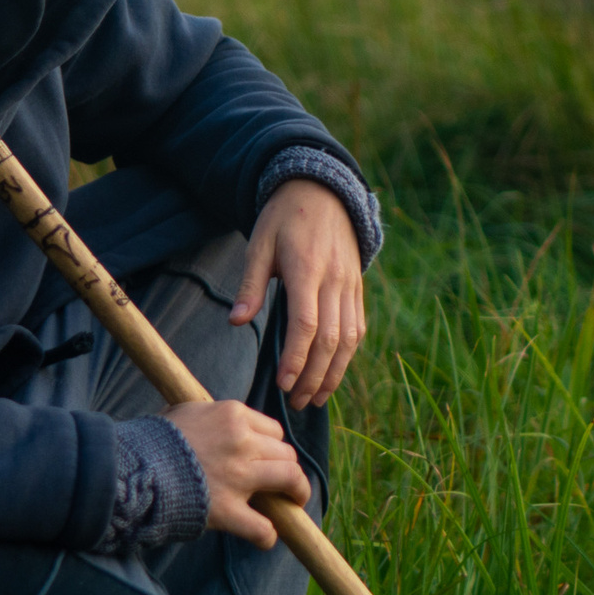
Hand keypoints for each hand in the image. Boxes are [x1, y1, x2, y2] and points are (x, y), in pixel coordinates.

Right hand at [167, 399, 308, 546]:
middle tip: (283, 482)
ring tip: (294, 502)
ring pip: (290, 479)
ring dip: (297, 493)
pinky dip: (267, 535)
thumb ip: (210, 416)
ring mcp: (238, 476)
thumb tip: (218, 422)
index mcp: (232, 415)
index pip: (273, 430)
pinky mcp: (228, 510)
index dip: (272, 446)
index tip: (266, 458)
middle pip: (287, 453)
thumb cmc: (153, 441)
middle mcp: (242, 442)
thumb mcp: (184, 412)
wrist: (131, 469)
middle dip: (287, 467)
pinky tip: (264, 537)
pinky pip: (263, 527)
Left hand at [233, 176, 364, 409]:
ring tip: (316, 398)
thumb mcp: (259, 245)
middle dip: (314, 376)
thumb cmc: (284, 219)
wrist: (323, 193)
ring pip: (349, 339)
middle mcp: (334, 281)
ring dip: (334, 373)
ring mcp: (350, 286)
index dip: (296, 358)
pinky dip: (348, 355)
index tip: (284, 384)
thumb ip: (250, 286)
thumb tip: (236, 322)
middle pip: (331, 340)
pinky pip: (358, 327)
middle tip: (296, 402)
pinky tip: (333, 373)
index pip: (306, 325)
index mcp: (307, 270)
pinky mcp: (357, 288)